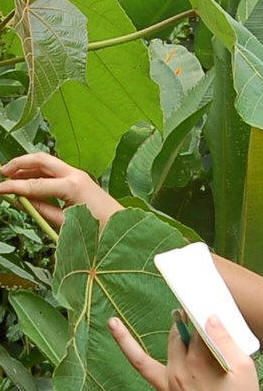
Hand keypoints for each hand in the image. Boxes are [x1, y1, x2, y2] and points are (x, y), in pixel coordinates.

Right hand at [0, 152, 122, 230]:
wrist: (122, 227)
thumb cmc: (97, 230)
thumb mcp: (64, 224)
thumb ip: (41, 210)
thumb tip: (21, 200)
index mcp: (72, 187)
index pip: (34, 184)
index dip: (13, 187)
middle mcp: (75, 175)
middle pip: (41, 159)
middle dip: (19, 163)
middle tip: (2, 172)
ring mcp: (79, 174)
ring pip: (47, 162)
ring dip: (27, 166)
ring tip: (9, 175)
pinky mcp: (79, 178)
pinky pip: (54, 170)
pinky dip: (38, 172)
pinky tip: (26, 180)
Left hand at [94, 313, 262, 390]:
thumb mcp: (244, 367)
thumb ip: (225, 340)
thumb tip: (210, 317)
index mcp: (199, 360)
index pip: (196, 329)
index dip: (200, 317)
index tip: (201, 307)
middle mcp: (177, 373)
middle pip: (173, 340)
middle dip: (178, 325)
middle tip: (182, 316)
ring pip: (140, 363)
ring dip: (124, 342)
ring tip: (112, 323)